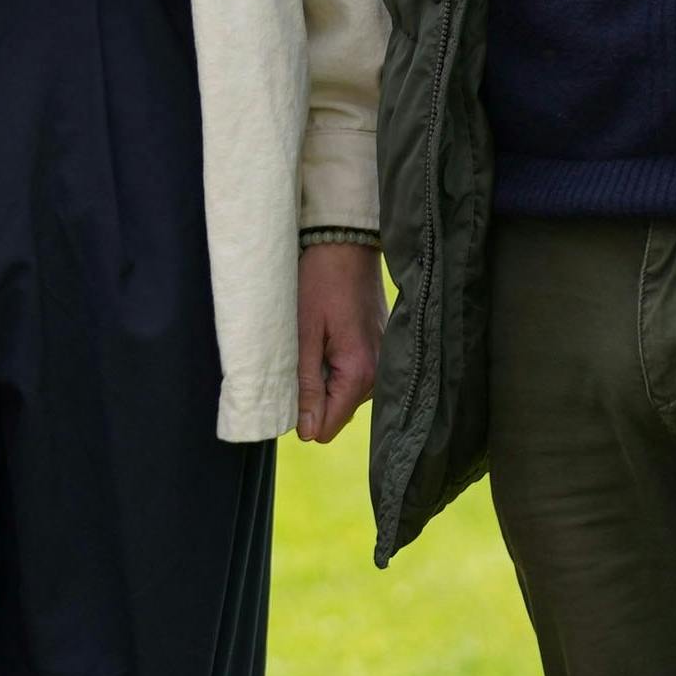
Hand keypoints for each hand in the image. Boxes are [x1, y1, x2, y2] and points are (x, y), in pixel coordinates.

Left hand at [295, 239, 384, 443]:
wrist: (346, 243)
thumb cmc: (320, 282)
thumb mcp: (304, 333)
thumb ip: (306, 385)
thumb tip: (306, 432)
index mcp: (359, 372)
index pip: (328, 426)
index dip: (304, 414)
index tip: (291, 384)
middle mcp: (378, 373)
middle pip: (337, 411)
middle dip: (315, 394)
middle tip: (303, 353)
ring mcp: (383, 362)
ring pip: (345, 394)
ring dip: (326, 377)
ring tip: (317, 340)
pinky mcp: (382, 350)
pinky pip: (356, 376)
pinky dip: (338, 365)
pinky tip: (329, 337)